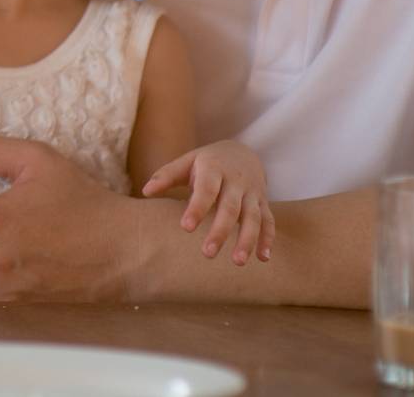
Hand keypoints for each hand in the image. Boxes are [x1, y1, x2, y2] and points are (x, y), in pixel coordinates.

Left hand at [142, 140, 274, 265]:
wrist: (243, 151)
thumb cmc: (207, 161)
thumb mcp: (187, 162)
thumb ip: (166, 176)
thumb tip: (145, 191)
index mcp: (214, 168)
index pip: (206, 190)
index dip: (197, 208)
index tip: (185, 227)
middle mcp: (236, 181)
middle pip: (230, 208)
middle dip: (220, 231)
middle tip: (207, 253)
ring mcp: (253, 193)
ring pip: (253, 217)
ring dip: (247, 240)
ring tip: (237, 262)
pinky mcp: (263, 202)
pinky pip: (269, 221)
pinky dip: (268, 239)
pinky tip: (263, 258)